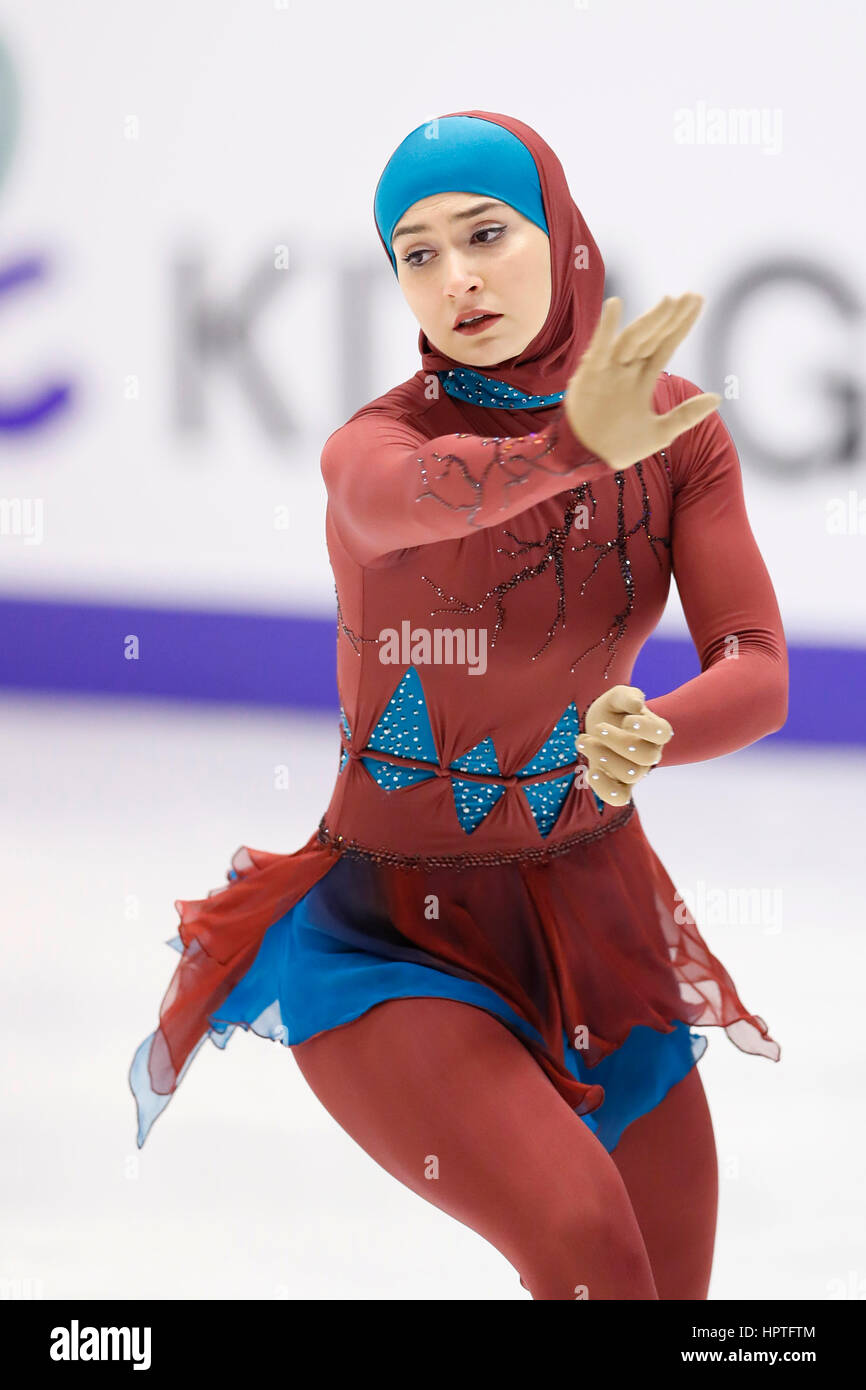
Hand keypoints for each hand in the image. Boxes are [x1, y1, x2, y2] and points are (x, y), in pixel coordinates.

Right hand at [564, 293, 721, 471]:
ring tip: (669, 301)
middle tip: (691, 296)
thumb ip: (687, 415)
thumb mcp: (661, 433)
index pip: (666, 345)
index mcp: (643, 378)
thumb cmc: (620, 446)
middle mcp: (627, 369)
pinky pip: (599, 348)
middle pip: (653, 337)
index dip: (681, 325)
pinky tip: (615, 305)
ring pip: (632, 339)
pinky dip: (605, 328)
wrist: (588, 460)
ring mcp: (609, 369)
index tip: (697, 301)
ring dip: (650, 320)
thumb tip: (718, 398)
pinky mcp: (589, 375)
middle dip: (671, 317)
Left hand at [576, 685, 673, 805]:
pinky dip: (604, 788)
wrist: (599, 728)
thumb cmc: (613, 711)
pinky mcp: (620, 786)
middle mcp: (650, 753)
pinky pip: (619, 797)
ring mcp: (636, 772)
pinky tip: (591, 772)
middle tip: (598, 728)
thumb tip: (637, 705)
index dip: (647, 729)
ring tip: (583, 741)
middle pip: (646, 756)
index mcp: (655, 731)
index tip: (627, 720)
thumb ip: (627, 696)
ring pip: (630, 775)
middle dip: (618, 742)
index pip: (662, 733)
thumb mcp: (617, 697)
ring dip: (603, 758)